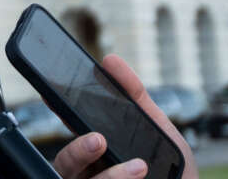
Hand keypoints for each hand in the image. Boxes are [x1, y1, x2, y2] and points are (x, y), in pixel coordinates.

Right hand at [52, 55, 197, 178]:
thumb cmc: (175, 174)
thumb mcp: (160, 130)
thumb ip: (136, 97)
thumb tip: (110, 60)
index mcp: (97, 152)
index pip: (71, 131)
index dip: (59, 113)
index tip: (53, 95)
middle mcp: (90, 175)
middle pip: (64, 163)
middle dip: (77, 151)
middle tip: (99, 140)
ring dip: (109, 176)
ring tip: (140, 168)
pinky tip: (140, 177)